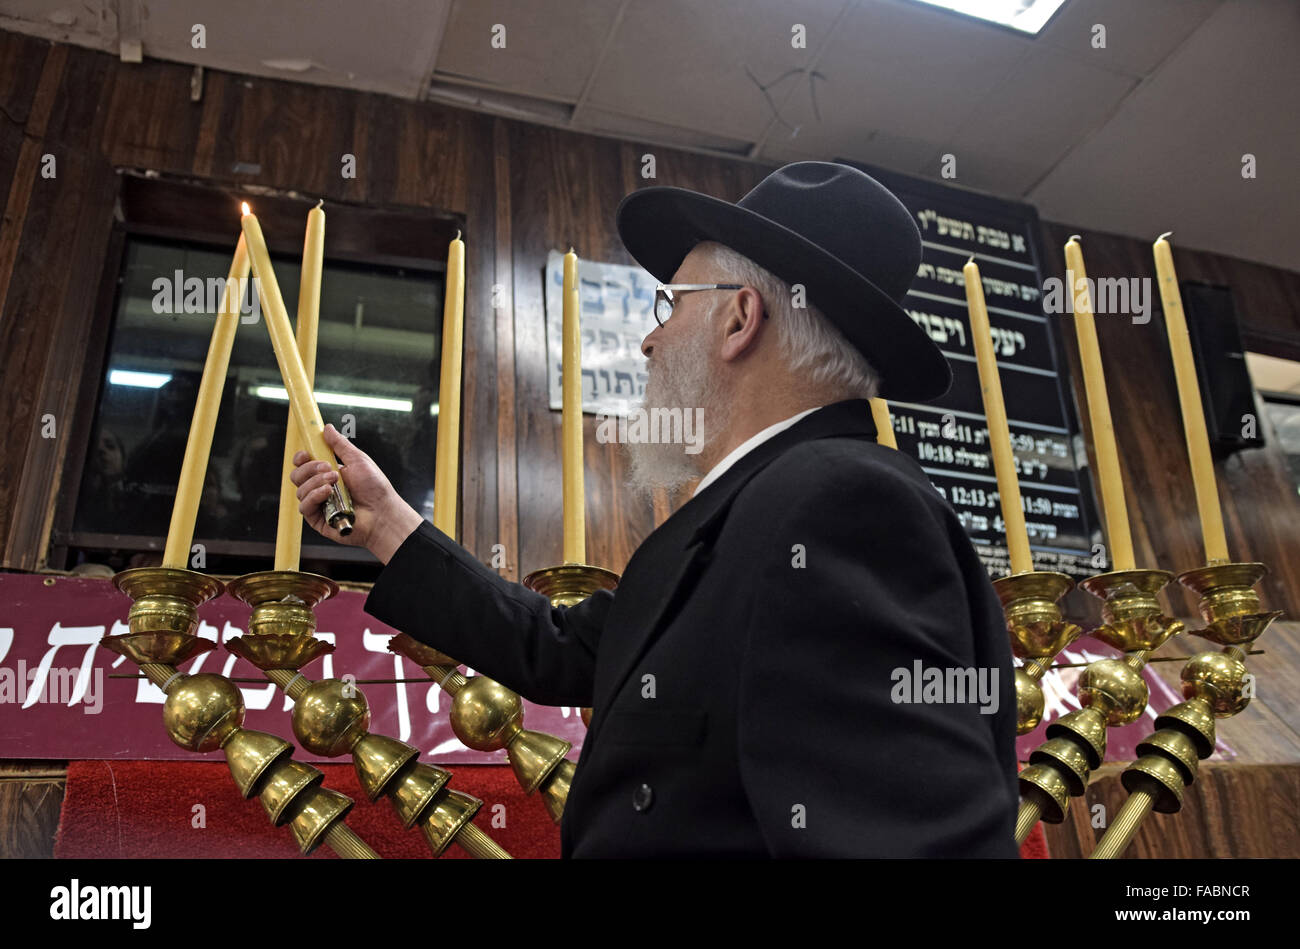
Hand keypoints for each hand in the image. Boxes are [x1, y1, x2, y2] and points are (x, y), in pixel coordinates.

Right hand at [290, 424, 422, 562]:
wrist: (383, 511)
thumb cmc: (374, 488)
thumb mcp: (358, 460)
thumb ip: (340, 445)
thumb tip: (327, 428)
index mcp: (327, 474)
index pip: (303, 465)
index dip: (301, 458)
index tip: (306, 454)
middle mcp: (320, 489)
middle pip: (297, 476)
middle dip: (310, 469)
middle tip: (329, 468)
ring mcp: (318, 505)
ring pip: (300, 490)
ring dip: (316, 482)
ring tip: (335, 482)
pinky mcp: (318, 520)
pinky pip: (304, 507)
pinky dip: (314, 496)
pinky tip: (327, 493)